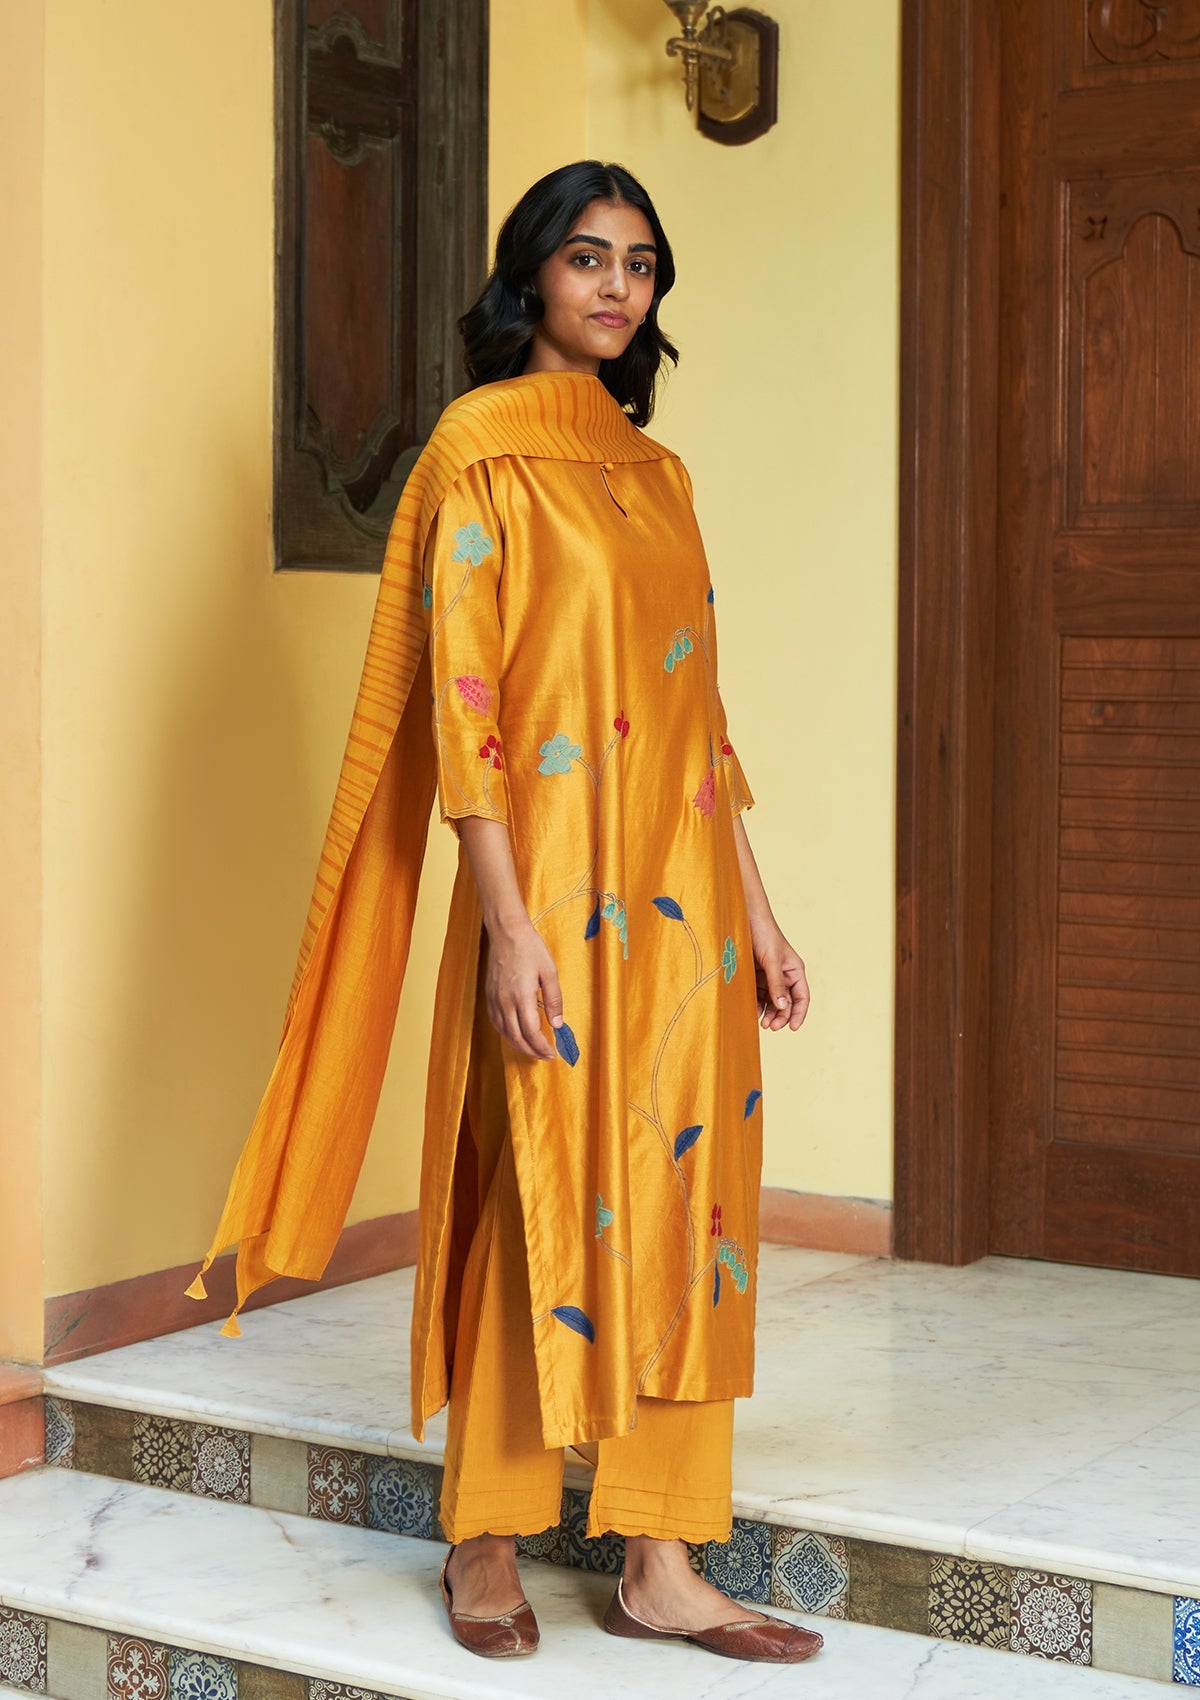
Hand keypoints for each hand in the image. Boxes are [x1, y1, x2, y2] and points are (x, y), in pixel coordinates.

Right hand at [484, 915, 563, 1060]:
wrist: (507, 932)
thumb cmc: (530, 948)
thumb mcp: (550, 972)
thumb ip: (554, 1000)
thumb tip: (557, 1024)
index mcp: (522, 996)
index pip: (531, 1032)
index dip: (542, 1047)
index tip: (552, 1053)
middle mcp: (505, 1001)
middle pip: (516, 1037)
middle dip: (531, 1051)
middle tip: (544, 1056)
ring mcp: (495, 999)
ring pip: (504, 1032)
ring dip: (518, 1045)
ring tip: (532, 1050)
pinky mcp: (489, 995)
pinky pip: (496, 1022)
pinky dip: (506, 1033)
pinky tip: (515, 1035)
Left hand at [750, 920, 808, 1031]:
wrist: (744, 918)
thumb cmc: (763, 934)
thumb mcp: (772, 960)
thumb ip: (777, 983)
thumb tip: (783, 1006)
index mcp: (795, 970)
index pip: (802, 997)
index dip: (798, 1013)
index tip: (792, 1028)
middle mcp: (784, 975)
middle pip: (787, 1002)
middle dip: (781, 1016)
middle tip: (770, 1027)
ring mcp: (769, 976)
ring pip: (772, 1001)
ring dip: (769, 1013)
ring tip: (761, 1022)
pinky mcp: (755, 976)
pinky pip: (759, 994)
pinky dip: (758, 1004)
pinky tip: (753, 1010)